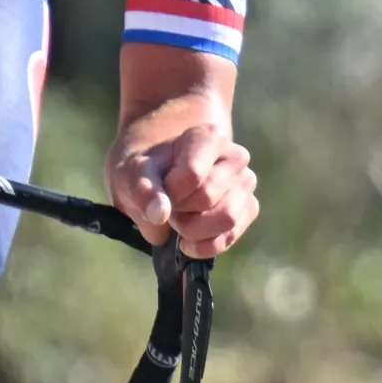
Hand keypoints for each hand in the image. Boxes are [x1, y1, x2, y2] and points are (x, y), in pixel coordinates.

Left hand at [111, 121, 255, 257]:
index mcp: (209, 137)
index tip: (160, 192)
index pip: (193, 174)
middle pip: (207, 197)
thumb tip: (159, 215)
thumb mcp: (133, 173)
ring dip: (193, 231)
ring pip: (227, 219)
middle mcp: (235, 157)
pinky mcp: (248, 208)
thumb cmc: (149, 170)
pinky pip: (231, 236)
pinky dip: (205, 246)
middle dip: (180, 212)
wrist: (161, 176)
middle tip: (168, 206)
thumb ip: (142, 190)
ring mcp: (246, 183)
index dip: (171, 193)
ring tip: (178, 220)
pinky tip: (187, 242)